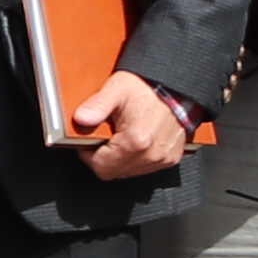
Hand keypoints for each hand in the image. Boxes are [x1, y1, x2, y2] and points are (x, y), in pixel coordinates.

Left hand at [79, 68, 193, 182]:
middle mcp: (151, 154)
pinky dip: (137, 158)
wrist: (176, 86)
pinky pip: (146, 168)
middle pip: (114, 172)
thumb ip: (96, 106)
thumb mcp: (116, 89)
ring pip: (130, 172)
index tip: (89, 142)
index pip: (100, 167)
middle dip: (104, 158)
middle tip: (105, 137)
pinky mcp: (171, 158)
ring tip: (121, 137)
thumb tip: (81, 119)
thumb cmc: (148, 87)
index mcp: (135, 141)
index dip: (89, 155)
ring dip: (121, 160)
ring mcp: (163, 158)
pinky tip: (136, 141)